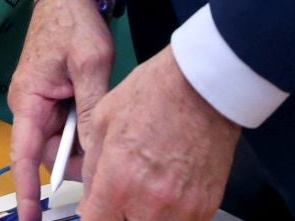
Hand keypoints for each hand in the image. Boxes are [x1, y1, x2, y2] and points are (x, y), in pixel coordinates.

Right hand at [9, 0, 115, 220]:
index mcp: (28, 98)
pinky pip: (65, 125)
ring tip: (106, 119)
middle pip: (48, 152)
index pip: (24, 154)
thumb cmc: (74, 23)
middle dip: (75, 159)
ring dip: (82, 139)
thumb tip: (94, 150)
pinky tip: (100, 114)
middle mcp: (27, 104)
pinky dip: (82, 127)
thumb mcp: (90, 65)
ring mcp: (38, 102)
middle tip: (106, 152)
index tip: (31, 217)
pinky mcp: (50, 97)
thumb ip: (90, 109)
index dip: (28, 189)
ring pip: (60, 141)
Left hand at [74, 47, 239, 220]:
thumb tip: (89, 196)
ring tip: (146, 189)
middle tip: (120, 197)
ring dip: (145, 216)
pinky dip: (171, 213)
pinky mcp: (205, 206)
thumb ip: (92, 168)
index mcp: (120, 180)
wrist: (204, 85)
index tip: (95, 210)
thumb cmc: (157, 91)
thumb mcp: (103, 120)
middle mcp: (151, 201)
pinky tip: (168, 188)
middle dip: (118, 215)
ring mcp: (182, 208)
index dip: (93, 216)